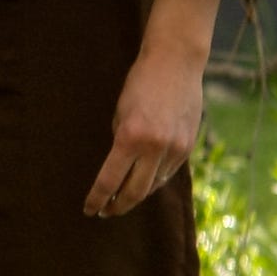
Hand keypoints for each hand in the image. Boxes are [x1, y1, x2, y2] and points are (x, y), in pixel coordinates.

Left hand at [85, 40, 207, 216]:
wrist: (176, 63)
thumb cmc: (140, 83)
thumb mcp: (120, 113)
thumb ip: (121, 142)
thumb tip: (118, 169)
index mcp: (129, 137)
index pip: (109, 181)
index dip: (97, 199)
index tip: (89, 209)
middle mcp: (154, 147)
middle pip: (134, 192)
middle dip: (118, 206)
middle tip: (106, 212)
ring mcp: (174, 148)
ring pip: (154, 185)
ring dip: (137, 195)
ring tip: (123, 201)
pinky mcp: (187, 146)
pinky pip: (168, 173)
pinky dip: (154, 181)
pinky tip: (144, 183)